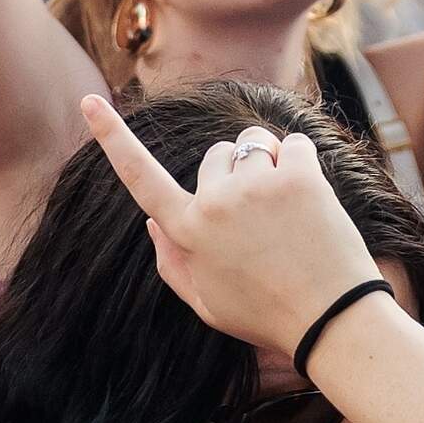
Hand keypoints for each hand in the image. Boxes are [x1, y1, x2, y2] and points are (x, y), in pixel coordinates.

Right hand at [79, 94, 386, 358]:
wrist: (334, 321)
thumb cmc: (267, 316)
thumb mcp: (207, 304)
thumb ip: (171, 263)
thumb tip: (150, 221)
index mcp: (186, 232)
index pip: (139, 176)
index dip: (112, 137)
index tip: (88, 101)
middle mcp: (214, 203)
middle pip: (215, 155)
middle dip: (234, 171)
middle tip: (260, 214)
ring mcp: (256, 186)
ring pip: (254, 143)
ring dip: (268, 162)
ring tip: (287, 207)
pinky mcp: (299, 176)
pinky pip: (294, 144)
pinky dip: (302, 162)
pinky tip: (311, 199)